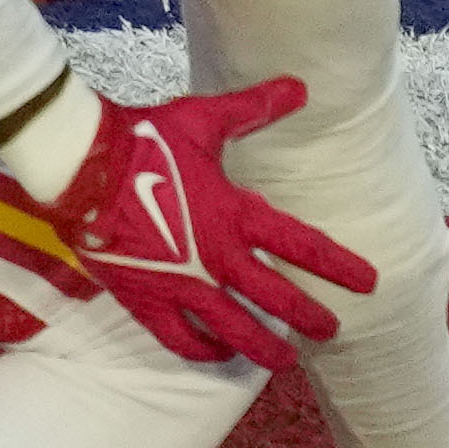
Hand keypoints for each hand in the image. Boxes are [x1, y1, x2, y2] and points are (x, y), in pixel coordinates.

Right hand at [39, 72, 373, 366]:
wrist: (82, 168)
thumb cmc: (144, 140)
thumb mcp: (205, 120)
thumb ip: (255, 108)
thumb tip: (301, 86)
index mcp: (234, 214)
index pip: (300, 245)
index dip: (336, 264)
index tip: (367, 281)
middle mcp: (214, 257)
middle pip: (273, 298)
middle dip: (308, 316)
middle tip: (333, 330)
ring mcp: (180, 284)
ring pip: (232, 329)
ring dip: (262, 347)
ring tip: (285, 361)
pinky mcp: (145, 300)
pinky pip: (180, 338)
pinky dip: (202, 350)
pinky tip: (217, 354)